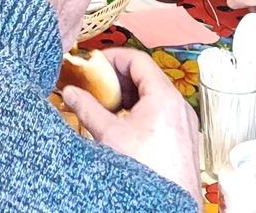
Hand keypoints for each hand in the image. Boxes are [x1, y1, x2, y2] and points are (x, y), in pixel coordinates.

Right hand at [64, 47, 202, 206]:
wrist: (166, 205)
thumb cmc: (146, 172)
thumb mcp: (109, 135)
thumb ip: (87, 108)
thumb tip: (71, 93)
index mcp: (164, 97)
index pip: (138, 60)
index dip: (113, 57)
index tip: (94, 63)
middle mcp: (179, 106)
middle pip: (147, 77)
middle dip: (118, 79)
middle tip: (96, 84)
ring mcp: (184, 124)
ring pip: (154, 97)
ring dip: (129, 97)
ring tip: (106, 106)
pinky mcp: (183, 140)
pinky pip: (162, 114)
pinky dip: (141, 112)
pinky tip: (122, 126)